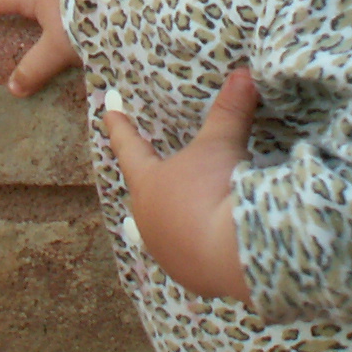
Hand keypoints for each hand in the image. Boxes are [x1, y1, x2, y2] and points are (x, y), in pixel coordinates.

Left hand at [104, 68, 256, 303]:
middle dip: (148, 185)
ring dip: (171, 222)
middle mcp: (150, 221)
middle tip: (147, 177)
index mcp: (148, 184)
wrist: (235, 252)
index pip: (130, 147)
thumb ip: (230, 110)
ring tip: (175, 219)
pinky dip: (194, 249)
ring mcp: (169, 253)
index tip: (106, 110)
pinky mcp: (193, 278)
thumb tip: (245, 73)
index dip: (120, 126)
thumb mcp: (223, 145)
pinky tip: (201, 249)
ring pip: (162, 232)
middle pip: (144, 196)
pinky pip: (189, 258)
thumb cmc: (216, 190)